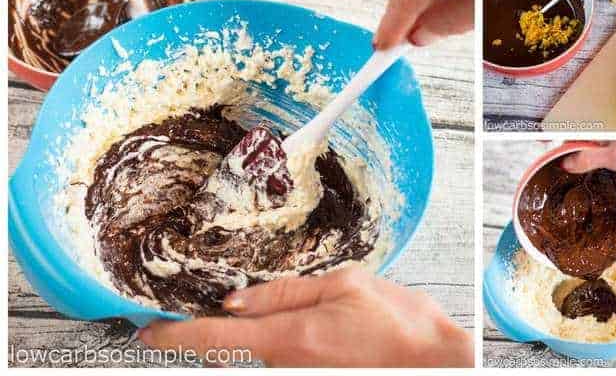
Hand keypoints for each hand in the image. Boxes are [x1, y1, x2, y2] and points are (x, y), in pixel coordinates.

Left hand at [137, 266, 472, 366]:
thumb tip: (237, 298)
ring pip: (252, 352)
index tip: (145, 331)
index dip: (172, 336)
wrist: (432, 363)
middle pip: (228, 347)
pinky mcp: (308, 375)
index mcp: (289, 338)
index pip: (212, 339)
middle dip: (208, 328)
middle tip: (193, 307)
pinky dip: (264, 341)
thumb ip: (284, 292)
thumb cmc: (398, 323)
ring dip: (241, 333)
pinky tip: (281, 323)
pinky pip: (273, 358)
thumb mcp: (342, 287)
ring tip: (242, 311)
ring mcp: (296, 375)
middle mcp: (285, 366)